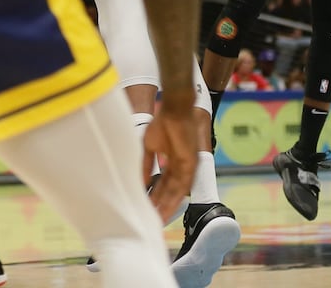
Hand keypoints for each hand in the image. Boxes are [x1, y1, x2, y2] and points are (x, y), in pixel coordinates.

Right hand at [143, 105, 197, 220]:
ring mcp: (186, 166)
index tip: (147, 209)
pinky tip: (168, 208)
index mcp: (171, 162)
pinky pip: (183, 186)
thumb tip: (140, 182)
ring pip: (177, 192)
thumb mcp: (149, 148)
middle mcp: (180, 167)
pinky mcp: (191, 164)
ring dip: (168, 206)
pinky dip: (175, 198)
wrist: (174, 110)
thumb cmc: (162, 124)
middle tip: (152, 220)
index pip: (163, 184)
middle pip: (170, 191)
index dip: (155, 197)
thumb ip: (146, 166)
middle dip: (161, 205)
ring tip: (158, 220)